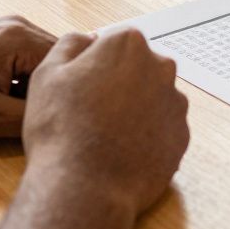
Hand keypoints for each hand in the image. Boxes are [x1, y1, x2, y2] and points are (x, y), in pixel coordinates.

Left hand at [0, 16, 56, 141]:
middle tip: (34, 118)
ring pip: (38, 62)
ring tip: (12, 111)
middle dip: (49, 90)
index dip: (64, 94)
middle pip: (56, 61)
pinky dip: (17, 81)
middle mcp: (14, 25)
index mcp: (18, 38)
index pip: (68, 65)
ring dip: (32, 88)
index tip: (52, 117)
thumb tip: (62, 115)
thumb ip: (32, 115)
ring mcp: (0, 29)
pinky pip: (19, 59)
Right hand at [21, 29, 188, 226]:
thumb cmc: (61, 130)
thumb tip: (88, 39)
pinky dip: (146, 137)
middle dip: (119, 84)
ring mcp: (175, 103)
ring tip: (105, 136)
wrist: (84, 189)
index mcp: (128, 44)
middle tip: (90, 112)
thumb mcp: (47, 73)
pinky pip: (162, 130)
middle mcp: (160, 67)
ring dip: (134, 110)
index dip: (94, 66)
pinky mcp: (182, 136)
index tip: (81, 87)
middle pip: (138, 69)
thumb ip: (70, 43)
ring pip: (152, 99)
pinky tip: (122, 151)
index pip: (114, 44)